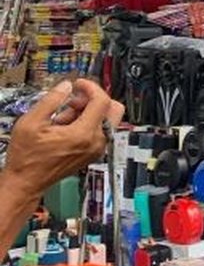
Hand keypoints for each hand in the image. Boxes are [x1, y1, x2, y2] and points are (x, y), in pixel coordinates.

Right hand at [6, 80, 124, 194]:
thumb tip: (66, 86)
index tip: (79, 84)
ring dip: (90, 112)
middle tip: (75, 101)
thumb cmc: (27, 157)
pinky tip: (66, 127)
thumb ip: (51, 100)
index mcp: (84, 134)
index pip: (102, 101)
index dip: (91, 87)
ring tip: (63, 118)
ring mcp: (97, 149)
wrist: (26, 181)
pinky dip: (88, 123)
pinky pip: (101, 131)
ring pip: (108, 119)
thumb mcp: (31, 122)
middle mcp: (97, 143)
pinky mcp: (94, 153)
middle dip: (96, 100)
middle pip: (115, 109)